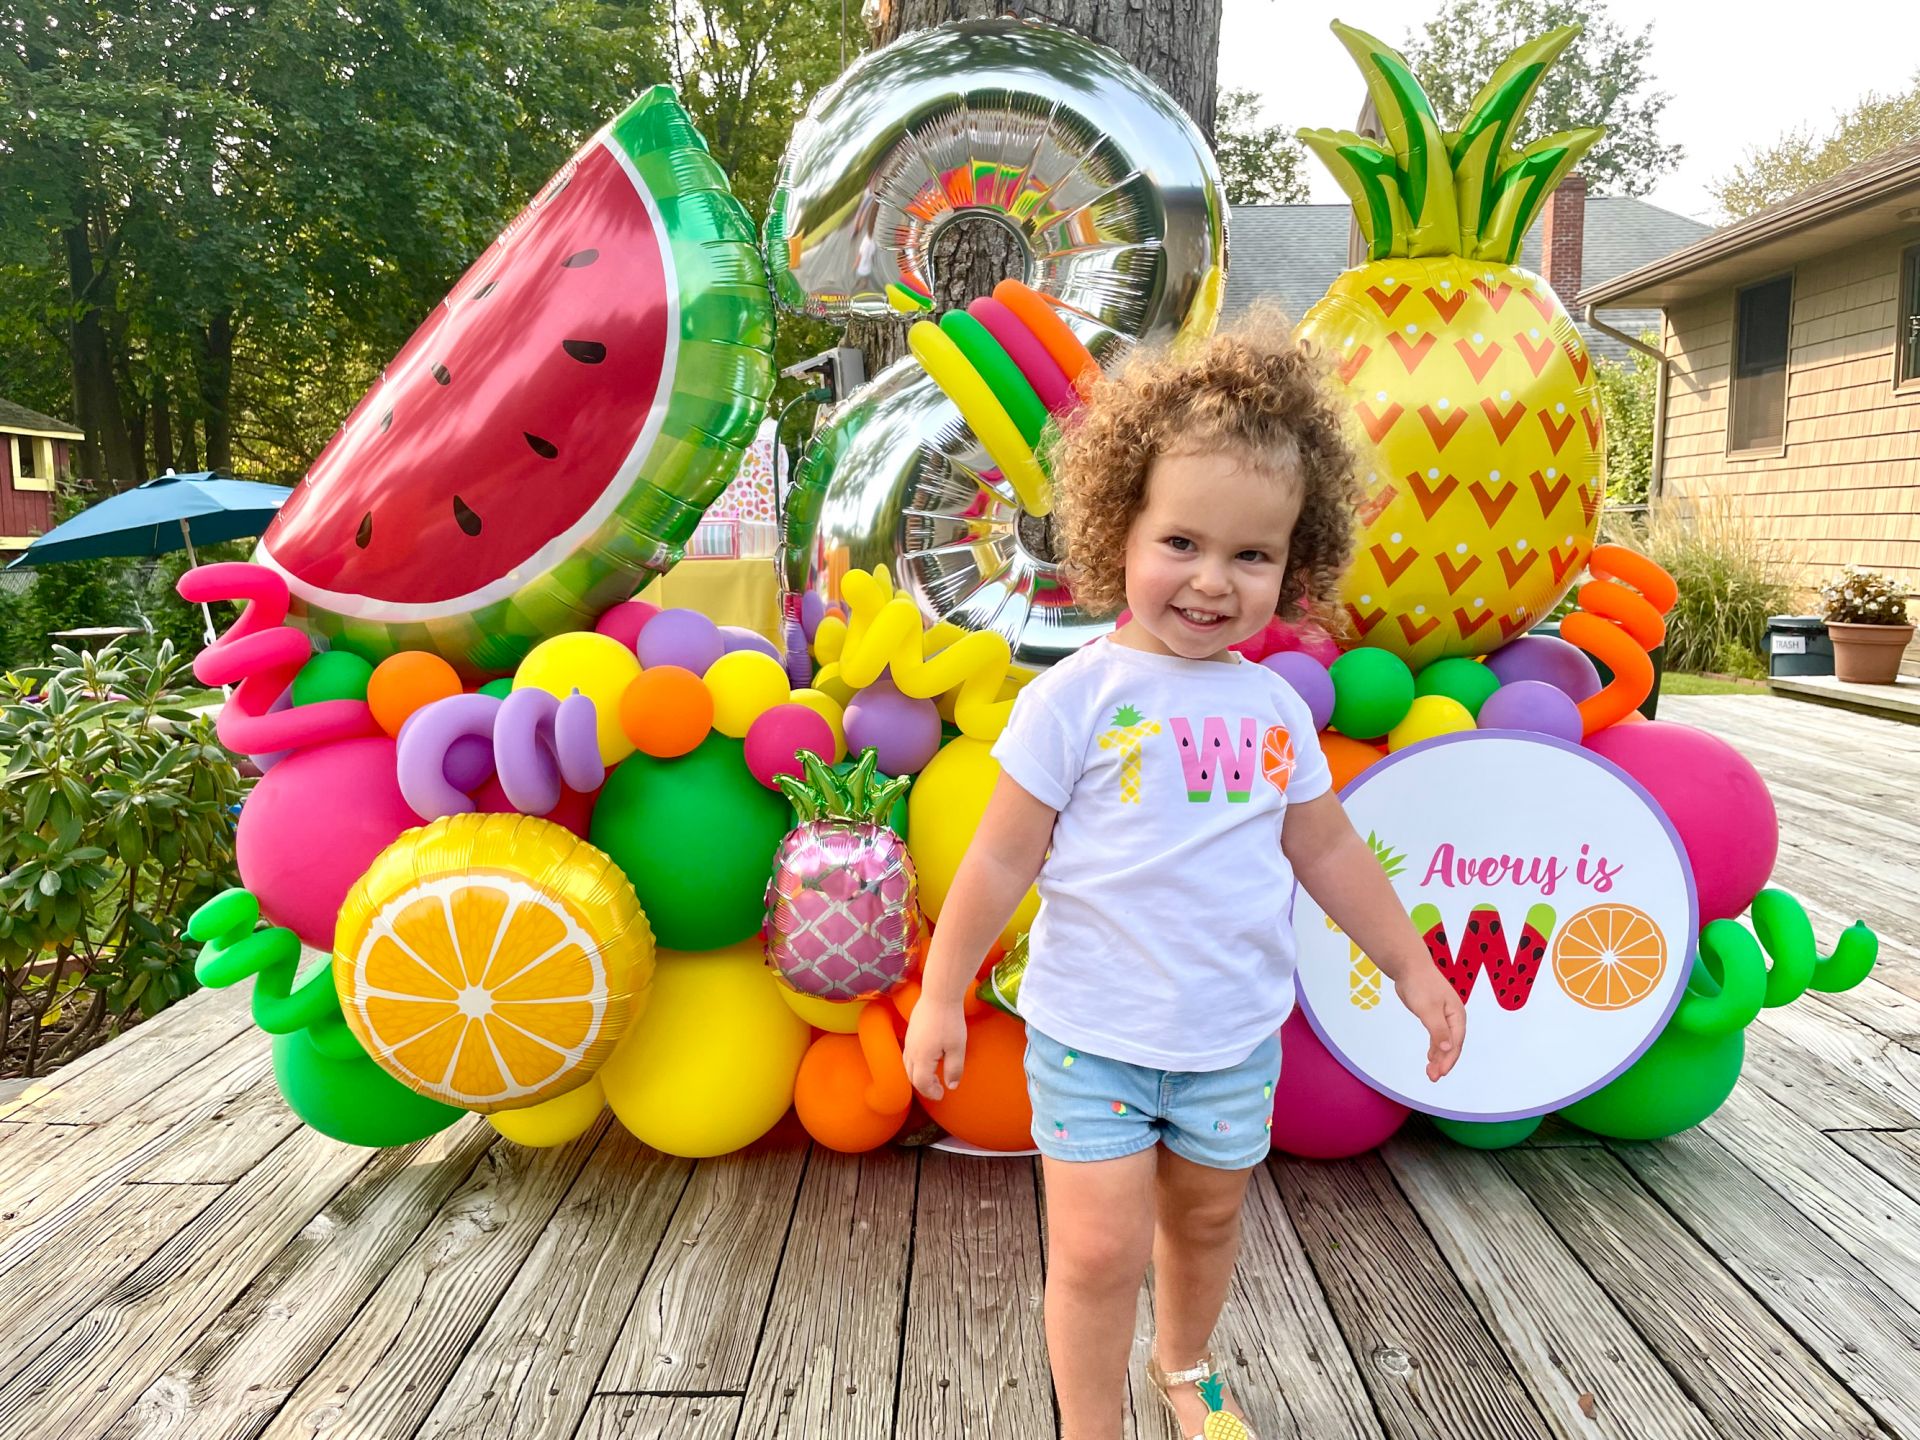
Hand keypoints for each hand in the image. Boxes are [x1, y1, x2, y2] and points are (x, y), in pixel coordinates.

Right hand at [903, 998, 968, 1100]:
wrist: (939, 995)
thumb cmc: (950, 1021)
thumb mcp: (957, 1048)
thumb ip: (954, 1069)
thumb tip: (952, 1086)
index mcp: (922, 1058)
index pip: (922, 1083)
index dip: (931, 1092)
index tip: (942, 1094)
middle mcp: (912, 1051)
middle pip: (912, 1077)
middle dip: (924, 1086)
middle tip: (938, 1089)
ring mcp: (909, 1041)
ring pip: (908, 1066)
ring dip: (919, 1076)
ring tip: (933, 1077)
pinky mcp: (911, 1032)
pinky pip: (908, 1055)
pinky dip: (916, 1064)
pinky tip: (928, 1059)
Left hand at [1395, 967, 1465, 1081]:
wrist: (1409, 966)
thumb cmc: (1420, 984)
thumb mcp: (1428, 1009)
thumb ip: (1438, 1030)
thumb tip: (1447, 1050)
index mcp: (1457, 1016)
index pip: (1455, 1043)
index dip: (1448, 1060)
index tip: (1440, 1074)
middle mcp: (1454, 1018)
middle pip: (1451, 1045)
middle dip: (1443, 1062)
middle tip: (1433, 1078)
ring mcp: (1444, 1017)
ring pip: (1444, 1042)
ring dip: (1438, 1058)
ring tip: (1431, 1073)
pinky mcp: (1434, 1016)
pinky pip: (1437, 1036)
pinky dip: (1434, 1048)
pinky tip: (1430, 1058)